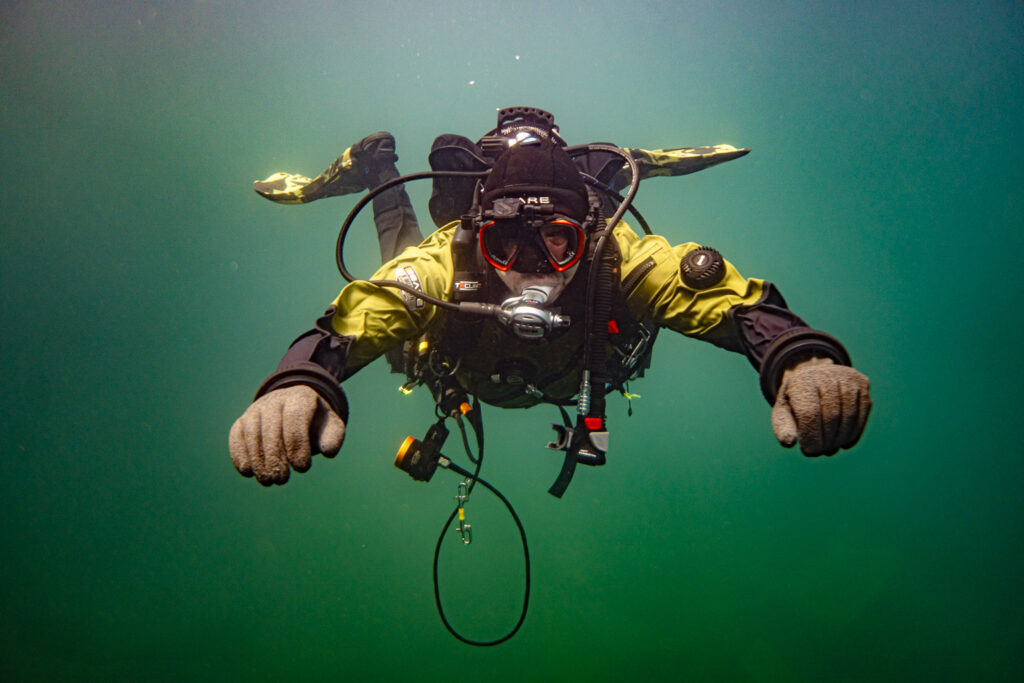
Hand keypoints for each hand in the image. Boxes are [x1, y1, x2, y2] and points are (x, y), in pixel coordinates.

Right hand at [229, 385, 345, 484]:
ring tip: (268, 480)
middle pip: (271, 430)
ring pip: (252, 435)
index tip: (302, 468)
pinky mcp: (242, 420)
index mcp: (301, 397)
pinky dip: (240, 454)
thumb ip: (333, 438)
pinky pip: (236, 436)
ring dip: (258, 461)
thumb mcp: (331, 427)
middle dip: (275, 459)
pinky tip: (248, 472)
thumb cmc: (315, 423)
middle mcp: (276, 400)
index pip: (295, 420)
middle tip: (282, 480)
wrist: (294, 408)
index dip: (297, 447)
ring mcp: (256, 409)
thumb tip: (327, 452)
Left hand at [771, 357, 871, 456]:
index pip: (810, 413)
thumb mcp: (784, 412)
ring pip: (849, 415)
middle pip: (831, 415)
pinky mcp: (862, 383)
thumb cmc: (797, 401)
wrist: (814, 377)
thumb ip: (783, 428)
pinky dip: (854, 433)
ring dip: (840, 439)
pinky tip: (843, 444)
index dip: (811, 436)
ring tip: (830, 449)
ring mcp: (847, 377)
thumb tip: (789, 442)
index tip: (808, 451)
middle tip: (819, 452)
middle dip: (826, 440)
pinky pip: (862, 413)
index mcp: (801, 381)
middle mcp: (826, 374)